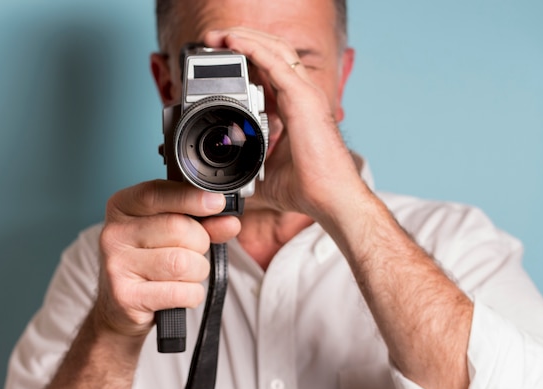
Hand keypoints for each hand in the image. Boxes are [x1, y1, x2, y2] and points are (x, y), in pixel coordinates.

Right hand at [94, 180, 240, 337]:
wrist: (121, 307)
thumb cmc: (150, 261)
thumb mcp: (173, 233)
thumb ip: (203, 223)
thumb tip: (230, 222)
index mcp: (122, 207)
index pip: (157, 193)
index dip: (191, 198)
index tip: (217, 202)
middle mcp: (113, 233)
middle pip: (178, 228)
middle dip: (200, 242)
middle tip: (193, 252)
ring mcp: (116, 266)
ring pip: (182, 263)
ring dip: (197, 271)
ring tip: (184, 274)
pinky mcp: (126, 297)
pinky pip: (181, 292)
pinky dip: (191, 294)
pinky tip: (179, 292)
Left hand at [203, 28, 362, 219]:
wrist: (329, 199)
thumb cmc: (307, 188)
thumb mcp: (265, 174)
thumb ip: (247, 168)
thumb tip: (223, 181)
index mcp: (294, 108)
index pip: (270, 70)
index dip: (246, 57)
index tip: (220, 58)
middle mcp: (302, 95)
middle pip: (272, 51)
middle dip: (242, 39)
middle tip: (212, 39)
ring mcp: (305, 94)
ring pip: (275, 49)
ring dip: (244, 37)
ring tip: (217, 35)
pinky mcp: (302, 99)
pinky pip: (274, 63)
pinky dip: (252, 48)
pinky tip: (232, 41)